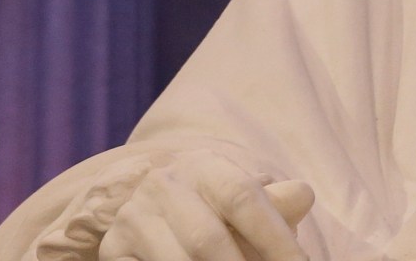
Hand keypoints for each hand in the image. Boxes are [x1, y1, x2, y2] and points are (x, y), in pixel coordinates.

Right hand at [90, 152, 315, 260]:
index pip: (243, 198)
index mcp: (204, 166)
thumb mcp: (246, 200)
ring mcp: (134, 217)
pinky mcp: (113, 249)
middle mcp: (163, 184)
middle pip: (208, 239)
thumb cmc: (217, 210)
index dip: (275, 239)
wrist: (156, 211)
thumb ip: (276, 204)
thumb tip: (302, 196)